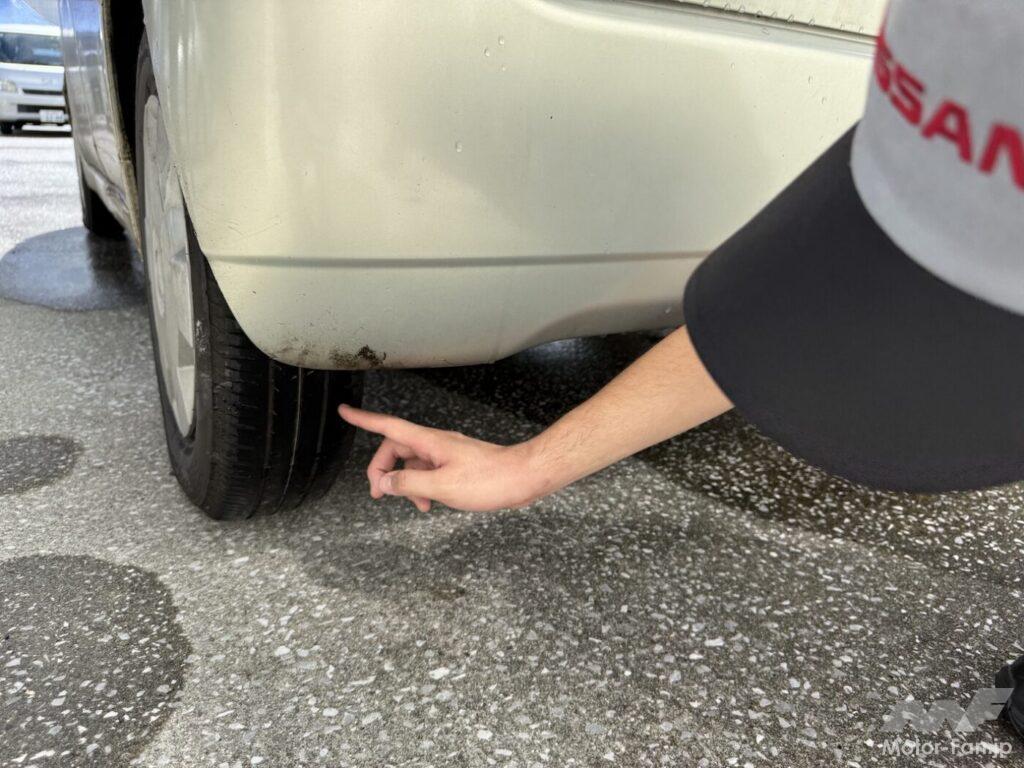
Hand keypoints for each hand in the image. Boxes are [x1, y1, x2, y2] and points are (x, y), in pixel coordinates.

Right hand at [338, 404, 547, 512]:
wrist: (523, 478)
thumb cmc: (490, 479)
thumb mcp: (443, 486)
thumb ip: (409, 484)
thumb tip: (385, 483)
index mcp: (429, 442)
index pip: (388, 427)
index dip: (364, 419)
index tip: (345, 411)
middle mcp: (436, 443)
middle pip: (396, 449)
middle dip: (383, 469)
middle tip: (378, 493)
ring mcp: (447, 453)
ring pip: (413, 463)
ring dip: (406, 483)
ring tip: (416, 504)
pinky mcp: (457, 465)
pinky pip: (429, 471)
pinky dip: (424, 485)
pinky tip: (432, 502)